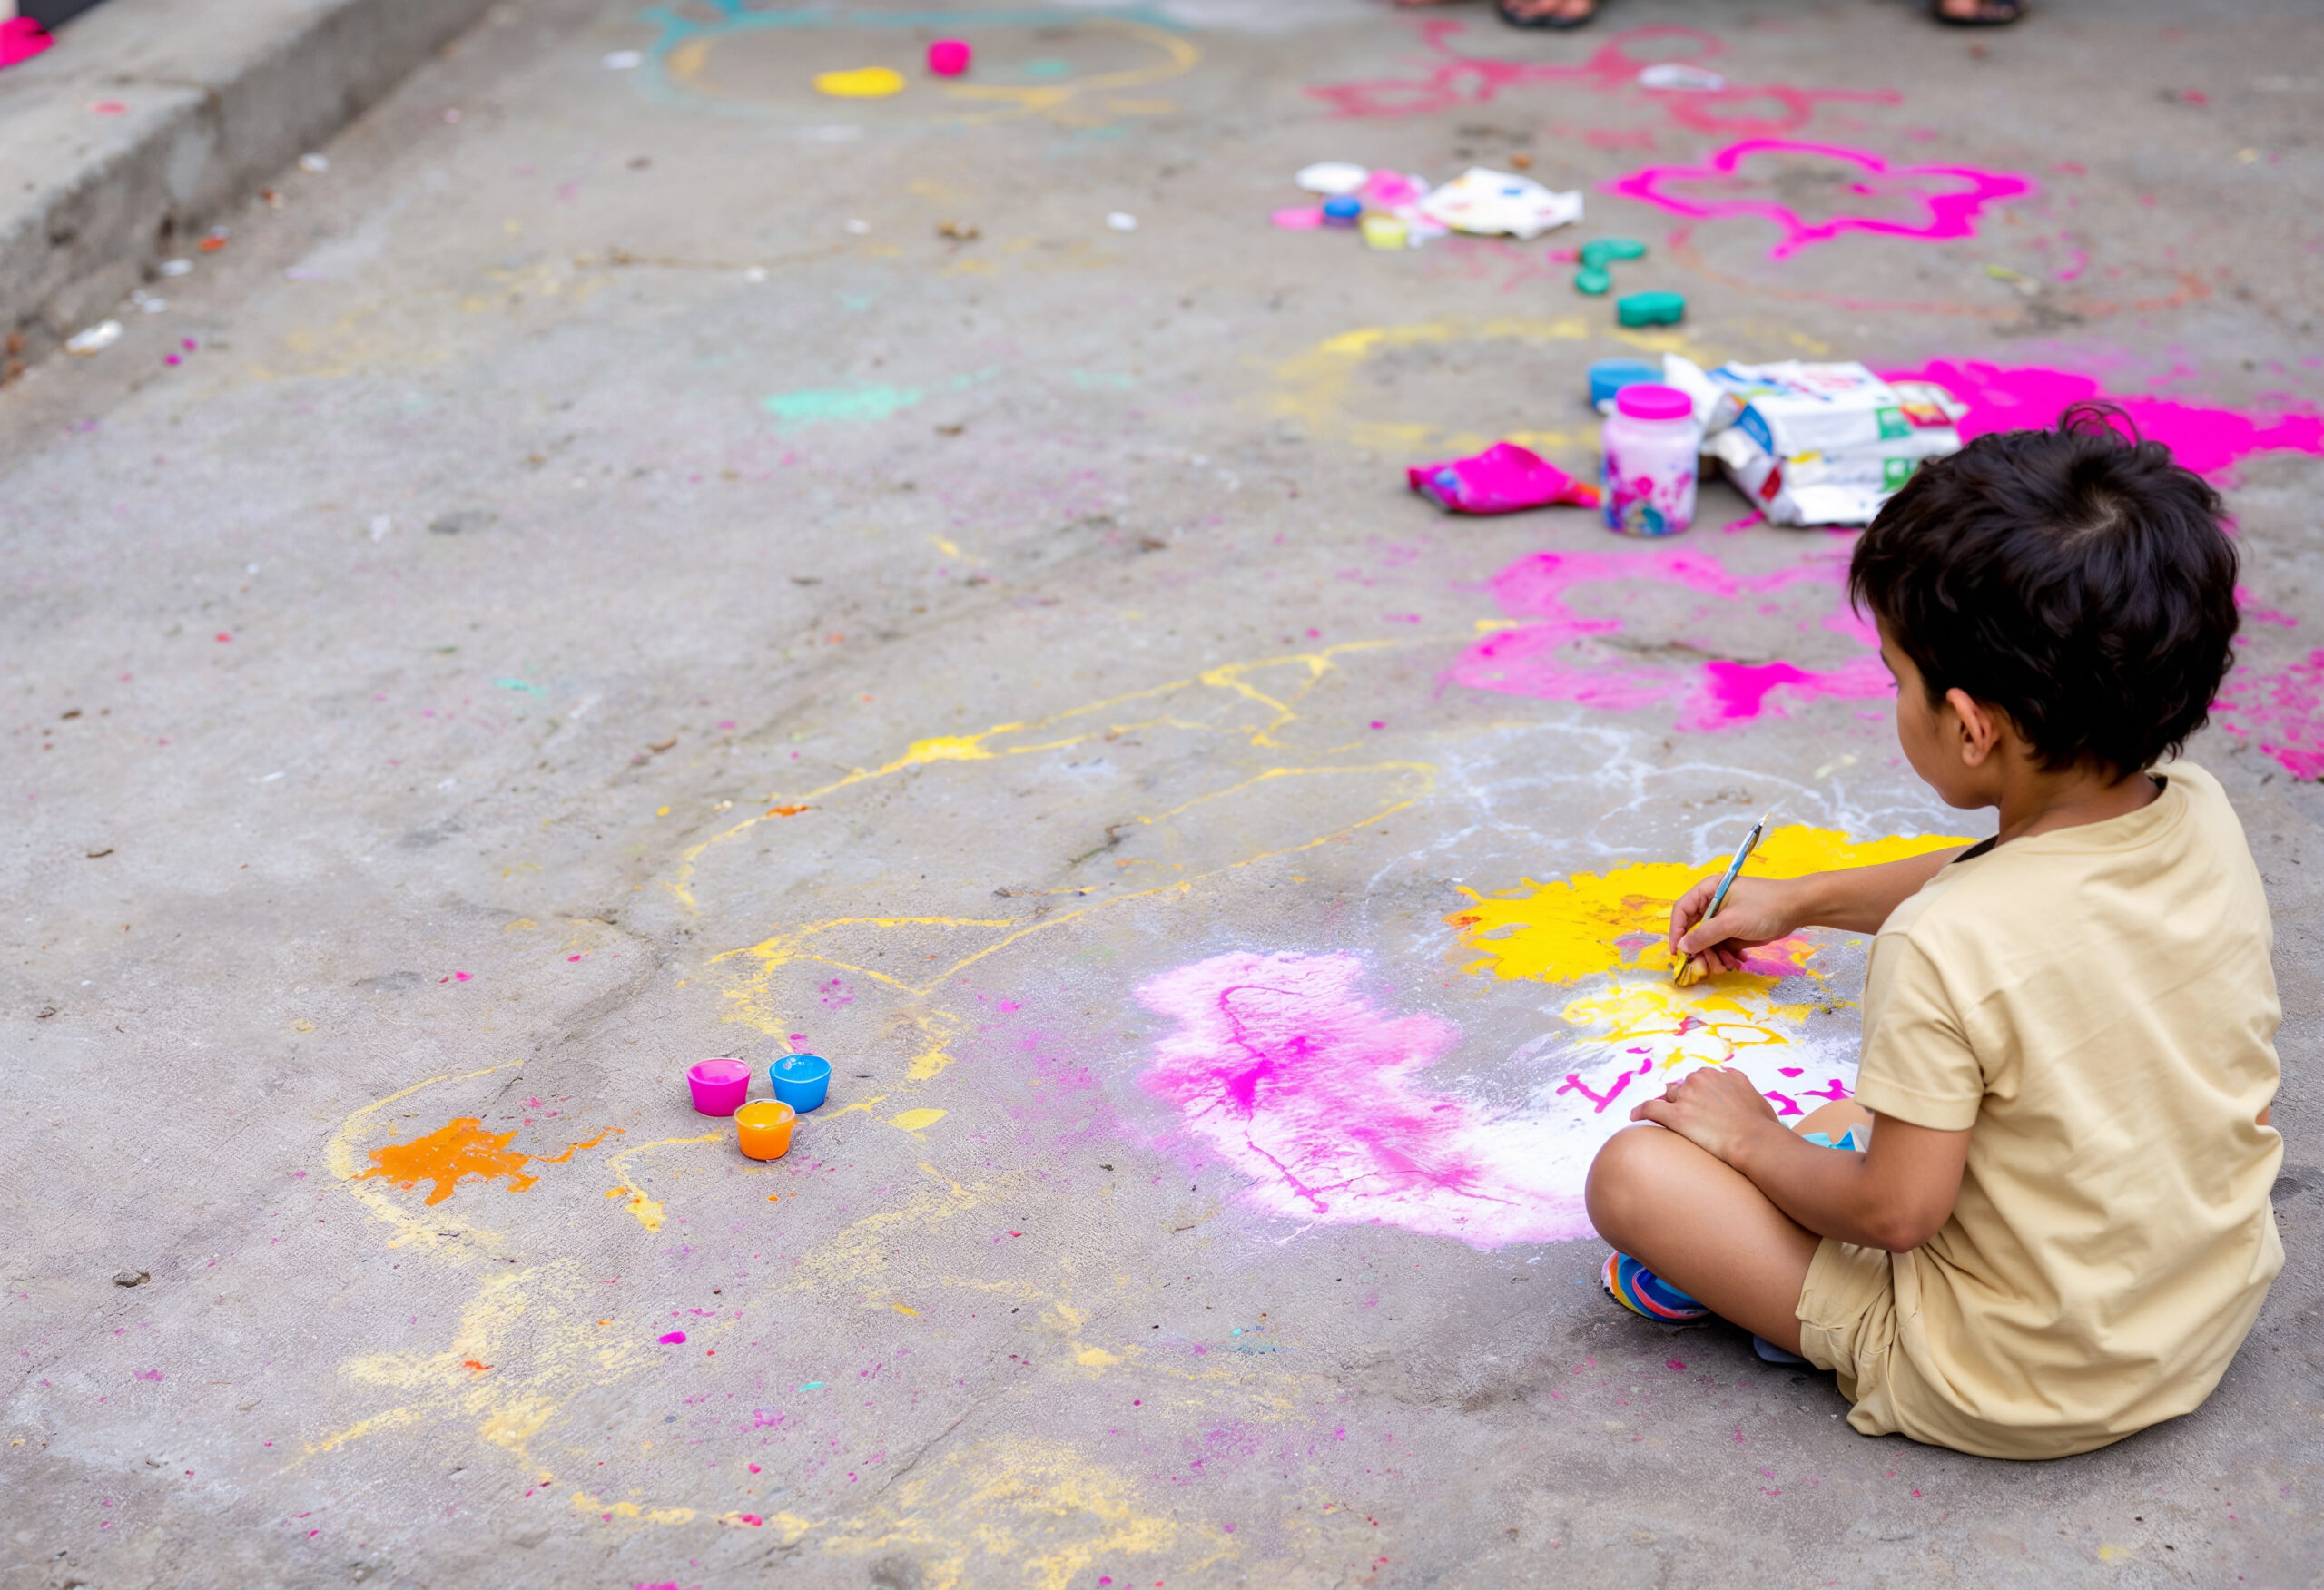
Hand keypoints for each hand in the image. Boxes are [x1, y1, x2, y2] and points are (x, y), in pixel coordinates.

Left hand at [1630, 1065, 1783, 1163]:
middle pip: (1683, 1085)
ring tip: (1659, 1117)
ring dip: (1666, 1105)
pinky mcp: (1677, 1114)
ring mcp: (1688, 1095)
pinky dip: (1640, 1111)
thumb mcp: (1759, 1099)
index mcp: (1724, 1074)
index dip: (1698, 1092)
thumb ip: (1743, 1089)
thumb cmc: (1763, 1128)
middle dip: (1681, 1098)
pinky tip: (1634, 1117)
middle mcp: (1704, 1078)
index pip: (1702, 1079)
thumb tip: (1737, 1086)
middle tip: (1683, 1114)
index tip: (1696, 1103)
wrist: (1755, 1141)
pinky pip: (1650, 1108)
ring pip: (1668, 1096)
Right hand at [1667, 874, 1800, 977]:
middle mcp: (1713, 903)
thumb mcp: (1731, 922)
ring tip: (1726, 965)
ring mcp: (1725, 917)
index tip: (1676, 952)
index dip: (1676, 932)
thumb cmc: (1765, 907)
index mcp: (1708, 891)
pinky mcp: (1736, 929)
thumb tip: (1682, 947)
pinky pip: (1722, 945)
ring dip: (1714, 956)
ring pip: (1708, 941)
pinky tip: (1737, 961)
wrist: (1798, 909)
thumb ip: (1704, 935)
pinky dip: (1726, 955)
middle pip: (1694, 929)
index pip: (1682, 910)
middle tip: (1705, 967)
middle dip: (1699, 950)